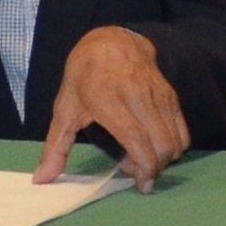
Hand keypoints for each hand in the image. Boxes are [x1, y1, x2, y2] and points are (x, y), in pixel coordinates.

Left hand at [38, 27, 188, 190]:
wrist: (112, 41)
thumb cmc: (84, 77)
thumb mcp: (65, 108)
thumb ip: (56, 147)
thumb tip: (42, 179)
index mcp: (108, 99)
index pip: (136, 138)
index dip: (143, 165)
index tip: (141, 184)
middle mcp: (137, 96)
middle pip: (159, 144)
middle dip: (153, 168)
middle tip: (134, 170)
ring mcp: (158, 95)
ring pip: (174, 140)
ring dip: (163, 159)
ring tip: (142, 156)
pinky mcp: (171, 95)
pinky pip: (183, 131)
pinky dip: (174, 146)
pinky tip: (156, 145)